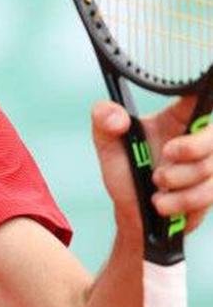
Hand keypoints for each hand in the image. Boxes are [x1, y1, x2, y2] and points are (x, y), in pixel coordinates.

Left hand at [92, 97, 212, 235]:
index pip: (197, 97)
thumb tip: (118, 118)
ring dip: (177, 180)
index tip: (194, 102)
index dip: (201, 95)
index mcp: (175, 119)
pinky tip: (162, 202)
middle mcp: (196, 139)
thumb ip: (103, 119)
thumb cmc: (124, 169)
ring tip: (154, 183)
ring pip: (210, 168)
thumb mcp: (107, 143)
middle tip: (166, 154)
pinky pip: (208, 193)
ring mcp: (208, 165)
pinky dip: (180, 200)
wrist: (132, 211)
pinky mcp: (211, 190)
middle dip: (191, 148)